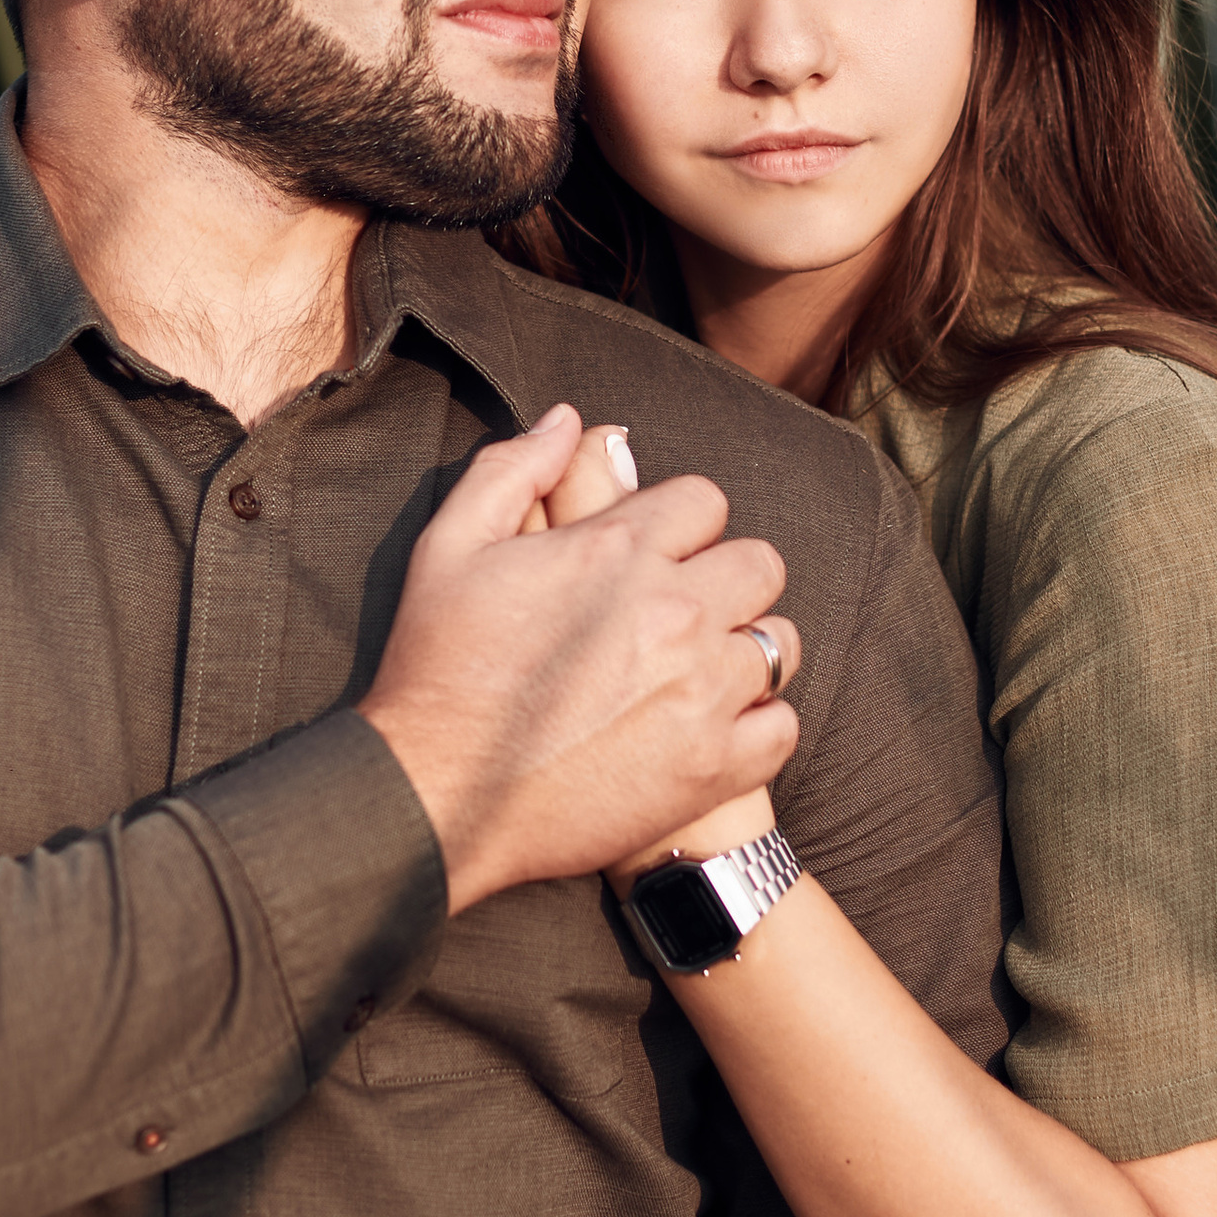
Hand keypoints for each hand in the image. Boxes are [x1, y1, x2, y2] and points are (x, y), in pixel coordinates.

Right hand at [358, 405, 799, 910]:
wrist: (435, 797)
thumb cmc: (435, 668)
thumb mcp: (448, 546)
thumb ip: (512, 469)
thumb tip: (569, 420)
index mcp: (617, 549)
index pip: (705, 501)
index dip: (679, 524)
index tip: (653, 558)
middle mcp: (675, 611)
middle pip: (760, 564)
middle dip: (726, 579)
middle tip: (683, 612)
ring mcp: (701, 692)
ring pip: (779, 642)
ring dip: (746, 648)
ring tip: (700, 671)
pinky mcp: (711, 767)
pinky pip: (781, 727)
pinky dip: (756, 726)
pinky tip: (712, 729)